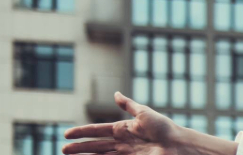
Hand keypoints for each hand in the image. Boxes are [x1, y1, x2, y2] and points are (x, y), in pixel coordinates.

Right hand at [63, 92, 236, 154]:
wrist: (179, 144)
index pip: (98, 130)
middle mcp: (122, 142)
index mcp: (124, 129)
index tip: (67, 134)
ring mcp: (126, 153)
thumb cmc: (165, 128)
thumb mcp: (144, 113)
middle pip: (96, 145)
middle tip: (63, 149)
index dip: (83, 132)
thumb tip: (115, 93)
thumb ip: (128, 105)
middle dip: (79, 148)